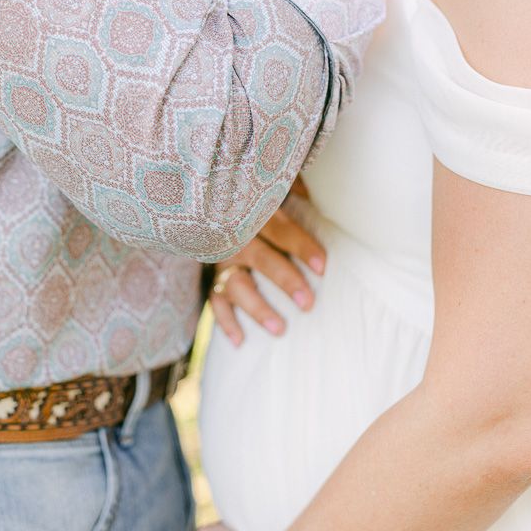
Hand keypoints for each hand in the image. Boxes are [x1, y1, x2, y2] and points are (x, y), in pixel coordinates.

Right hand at [209, 182, 325, 345]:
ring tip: (279, 329)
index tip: (323, 266)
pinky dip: (226, 322)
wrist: (201, 198)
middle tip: (307, 303)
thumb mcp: (272, 189)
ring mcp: (220, 259)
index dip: (301, 246)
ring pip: (236, 286)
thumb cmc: (252, 197)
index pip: (280, 230)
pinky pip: (215, 302)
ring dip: (257, 308)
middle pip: (261, 259)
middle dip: (284, 281)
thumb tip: (328, 194)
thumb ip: (296, 191)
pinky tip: (241, 341)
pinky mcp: (211, 276)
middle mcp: (233, 237)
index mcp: (251, 212)